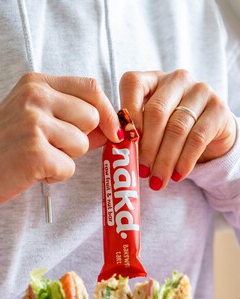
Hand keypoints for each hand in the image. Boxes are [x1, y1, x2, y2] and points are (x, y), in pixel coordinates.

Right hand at [0, 73, 121, 208]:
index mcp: (35, 84)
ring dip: (64, 159)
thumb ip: (67, 117)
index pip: (90, 88)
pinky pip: (68, 169)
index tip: (110, 131)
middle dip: (78, 139)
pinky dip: (53, 177)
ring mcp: (34, 124)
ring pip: (82, 145)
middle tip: (47, 148)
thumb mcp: (28, 117)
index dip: (106, 112)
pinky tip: (30, 172)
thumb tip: (111, 129)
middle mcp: (35, 98)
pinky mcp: (35, 154)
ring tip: (35, 159)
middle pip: (92, 118)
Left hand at [120, 69, 236, 190]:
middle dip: (146, 148)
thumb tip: (118, 151)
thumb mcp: (145, 126)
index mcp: (151, 80)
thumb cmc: (165, 130)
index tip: (122, 141)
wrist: (206, 133)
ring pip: (177, 128)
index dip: (127, 112)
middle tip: (141, 172)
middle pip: (156, 113)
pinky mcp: (218, 108)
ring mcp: (200, 91)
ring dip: (164, 160)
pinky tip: (176, 175)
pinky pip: (198, 138)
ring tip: (156, 181)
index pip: (133, 84)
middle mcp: (176, 79)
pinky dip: (184, 161)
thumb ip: (130, 132)